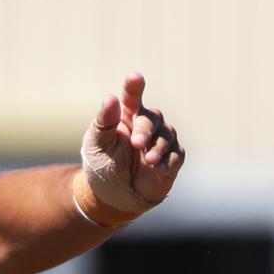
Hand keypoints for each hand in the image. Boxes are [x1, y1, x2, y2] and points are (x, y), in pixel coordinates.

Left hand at [79, 72, 184, 214]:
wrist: (113, 196)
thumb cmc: (103, 165)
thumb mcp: (97, 145)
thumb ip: (104, 123)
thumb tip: (110, 98)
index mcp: (126, 116)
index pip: (132, 97)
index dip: (134, 86)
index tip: (134, 77)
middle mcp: (146, 125)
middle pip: (152, 118)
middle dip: (145, 130)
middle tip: (136, 143)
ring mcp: (161, 141)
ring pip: (167, 135)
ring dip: (157, 148)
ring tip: (148, 161)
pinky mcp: (172, 159)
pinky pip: (176, 155)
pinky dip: (168, 161)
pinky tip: (158, 169)